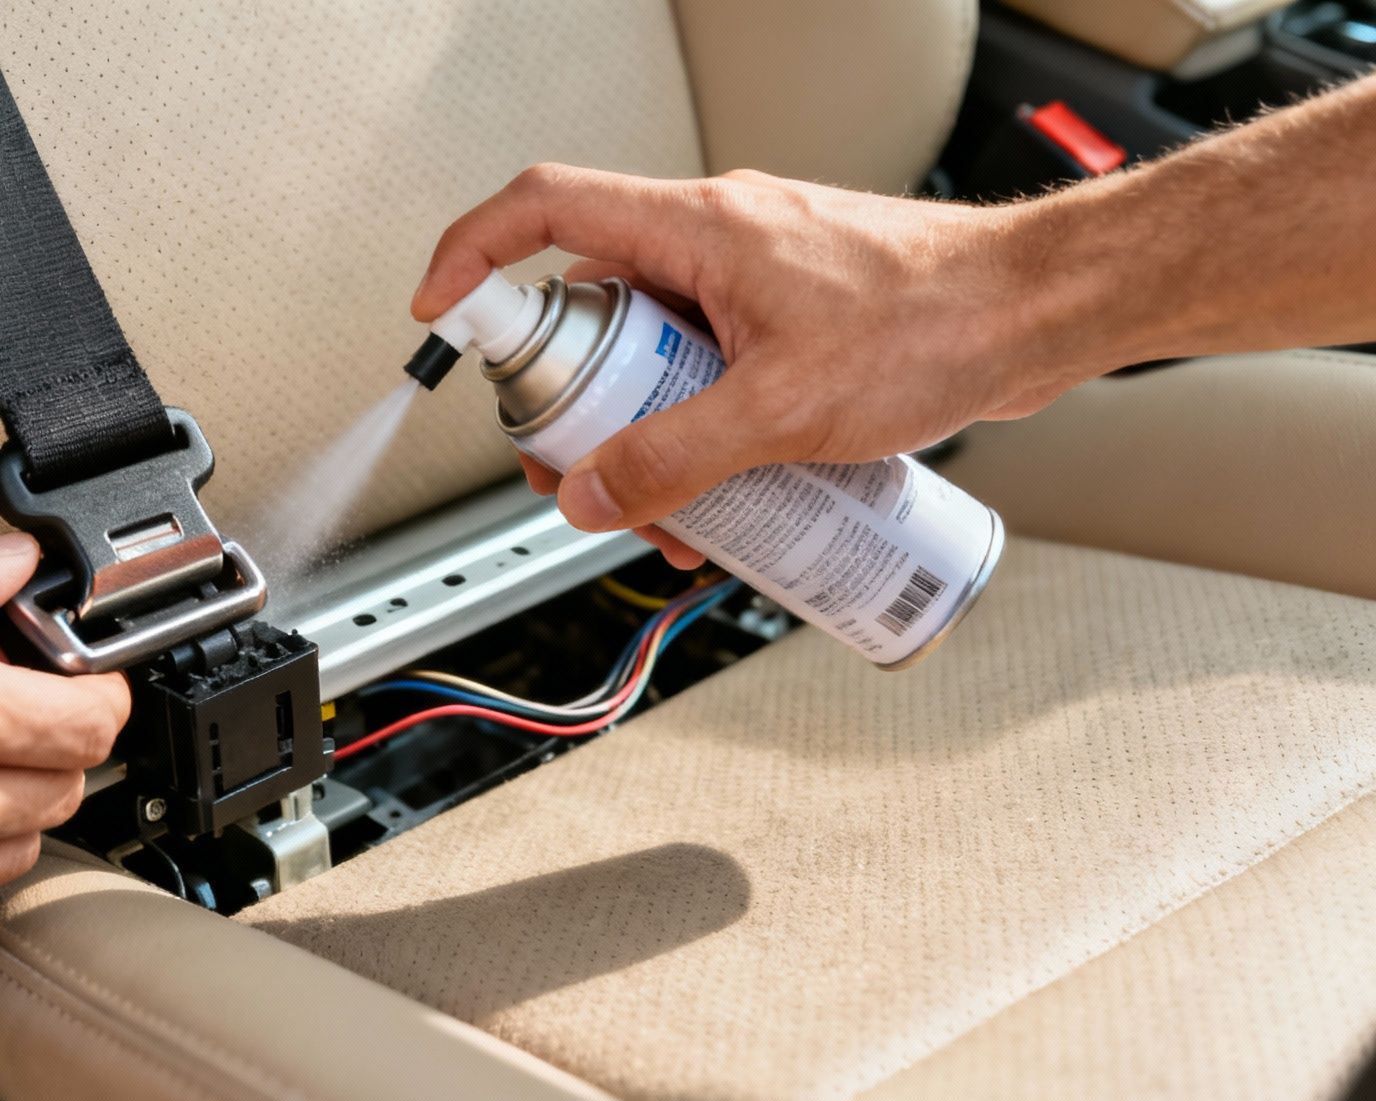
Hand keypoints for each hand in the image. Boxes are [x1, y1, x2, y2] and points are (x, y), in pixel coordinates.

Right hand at [412, 165, 1083, 557]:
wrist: (1043, 313)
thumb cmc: (941, 320)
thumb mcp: (783, 410)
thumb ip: (673, 457)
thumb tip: (589, 493)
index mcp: (696, 230)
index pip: (542, 210)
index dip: (472, 256)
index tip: (436, 313)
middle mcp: (716, 243)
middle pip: (591, 314)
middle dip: (577, 408)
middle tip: (586, 473)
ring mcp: (752, 283)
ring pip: (654, 358)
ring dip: (648, 439)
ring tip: (682, 511)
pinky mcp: (790, 322)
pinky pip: (710, 375)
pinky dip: (702, 435)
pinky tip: (736, 493)